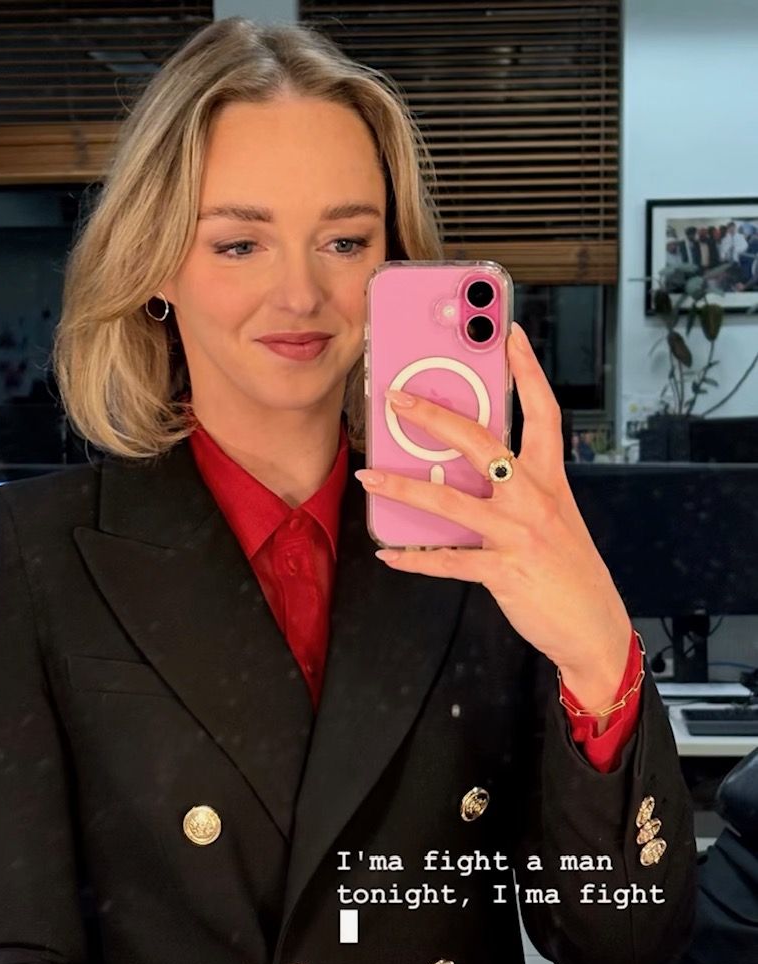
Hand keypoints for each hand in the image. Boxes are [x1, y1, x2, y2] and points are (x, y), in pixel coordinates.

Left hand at [354, 322, 632, 712]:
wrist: (594, 627)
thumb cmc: (570, 572)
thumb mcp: (555, 518)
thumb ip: (518, 490)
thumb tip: (466, 473)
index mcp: (551, 481)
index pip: (544, 412)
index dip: (527, 370)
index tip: (509, 334)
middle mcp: (535, 500)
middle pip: (482, 444)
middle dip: (436, 417)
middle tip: (400, 398)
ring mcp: (519, 534)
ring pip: (450, 502)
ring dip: (403, 488)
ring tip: (370, 478)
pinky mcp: (504, 571)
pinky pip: (448, 561)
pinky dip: (414, 558)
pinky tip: (389, 554)